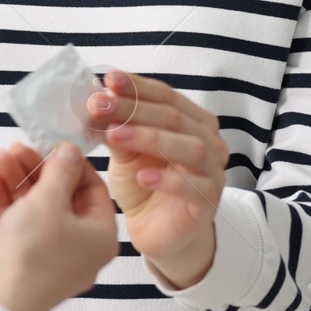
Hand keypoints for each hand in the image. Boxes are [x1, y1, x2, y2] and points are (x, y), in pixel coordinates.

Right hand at [0, 141, 117, 310]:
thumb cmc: (34, 251)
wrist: (2, 301)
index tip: (51, 146)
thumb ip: (60, 171)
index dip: (72, 164)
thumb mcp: (49, 200)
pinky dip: (7, 204)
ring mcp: (53, 258)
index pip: (93, 189)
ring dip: (17, 182)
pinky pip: (21, 227)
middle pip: (61, 197)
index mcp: (100, 235)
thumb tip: (70, 152)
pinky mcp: (27, 263)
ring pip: (37, 210)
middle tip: (15, 149)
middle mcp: (81, 248)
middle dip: (35, 171)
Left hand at [87, 70, 227, 288]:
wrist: (155, 230)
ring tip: (115, 136)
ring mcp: (213, 171)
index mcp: (191, 120)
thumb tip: (96, 101)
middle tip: (99, 107)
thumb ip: (116, 128)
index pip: (166, 96)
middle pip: (174, 117)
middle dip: (134, 109)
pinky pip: (194, 187)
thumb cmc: (143, 183)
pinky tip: (142, 177)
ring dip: (150, 138)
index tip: (108, 80)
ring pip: (190, 147)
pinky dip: (168, 179)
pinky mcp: (209, 202)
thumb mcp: (124, 151)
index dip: (137, 87)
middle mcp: (209, 141)